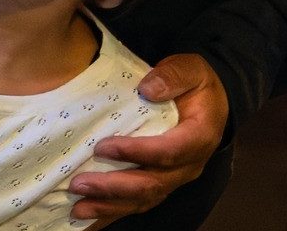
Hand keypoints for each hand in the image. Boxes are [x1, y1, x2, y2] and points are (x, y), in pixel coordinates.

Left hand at [70, 53, 227, 219]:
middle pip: (152, 184)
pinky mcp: (161, 184)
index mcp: (199, 137)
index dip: (137, 153)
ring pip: (143, 199)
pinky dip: (113, 212)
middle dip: (114, 186)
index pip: (169, 152)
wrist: (207, 103)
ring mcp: (174, 178)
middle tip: (80, 183)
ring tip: (78, 206)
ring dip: (109, 205)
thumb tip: (148, 88)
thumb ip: (172, 76)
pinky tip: (88, 217)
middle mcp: (189, 165)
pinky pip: (137, 203)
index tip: (103, 147)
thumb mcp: (190, 70)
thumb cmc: (195, 85)